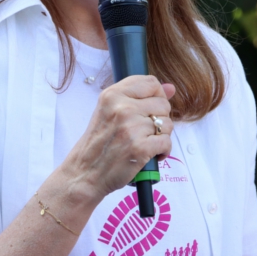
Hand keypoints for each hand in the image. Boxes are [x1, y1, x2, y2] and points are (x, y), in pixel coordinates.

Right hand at [57, 75, 176, 200]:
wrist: (85, 173)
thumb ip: (140, 96)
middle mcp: (122, 108)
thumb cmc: (98, 143)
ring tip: (145, 142)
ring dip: (161, 136)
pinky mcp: (140, 148)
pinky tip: (150, 154)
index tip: (150, 108)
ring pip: (167, 124)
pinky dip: (163, 151)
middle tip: (144, 131)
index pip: (151, 82)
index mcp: (113, 95)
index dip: (157, 96)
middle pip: (163, 104)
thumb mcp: (110, 111)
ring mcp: (131, 128)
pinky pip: (166, 142)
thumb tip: (171, 87)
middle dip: (159, 119)